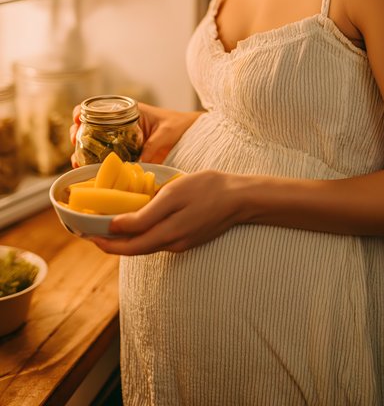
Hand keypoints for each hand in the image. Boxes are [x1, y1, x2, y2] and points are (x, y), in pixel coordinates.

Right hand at [69, 102, 202, 166]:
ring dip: (81, 151)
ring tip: (77, 160)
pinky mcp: (125, 156)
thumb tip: (135, 165)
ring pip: (93, 144)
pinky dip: (93, 164)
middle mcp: (120, 125)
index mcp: (127, 111)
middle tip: (76, 141)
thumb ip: (152, 147)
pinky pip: (105, 159)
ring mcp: (120, 141)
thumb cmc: (180, 127)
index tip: (78, 119)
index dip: (82, 111)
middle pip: (89, 126)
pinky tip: (86, 171)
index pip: (98, 107)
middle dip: (77, 133)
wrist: (192, 136)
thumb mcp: (165, 134)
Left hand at [91, 169, 243, 254]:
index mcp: (166, 235)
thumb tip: (116, 226)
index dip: (105, 243)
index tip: (87, 234)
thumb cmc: (208, 189)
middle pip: (134, 249)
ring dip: (126, 239)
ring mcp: (181, 243)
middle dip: (111, 243)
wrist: (240, 198)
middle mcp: (172, 244)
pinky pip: (159, 239)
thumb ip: (145, 214)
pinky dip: (143, 233)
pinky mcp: (188, 238)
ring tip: (110, 224)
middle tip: (93, 230)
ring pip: (146, 245)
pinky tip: (139, 221)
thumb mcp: (174, 195)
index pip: (127, 247)